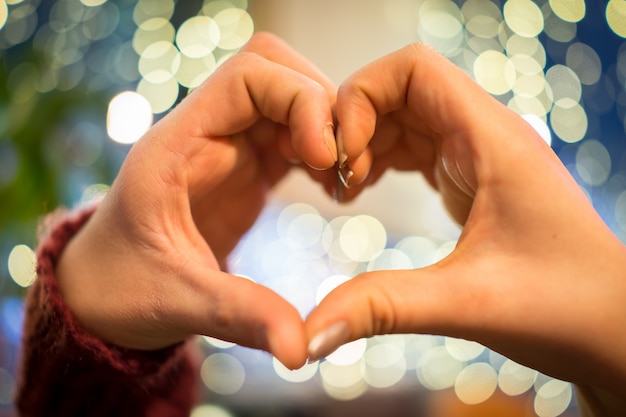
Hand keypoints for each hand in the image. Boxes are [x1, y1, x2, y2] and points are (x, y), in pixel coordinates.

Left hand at [56, 33, 336, 368]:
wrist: (103, 293)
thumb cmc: (122, 289)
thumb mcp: (177, 302)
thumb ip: (239, 316)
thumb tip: (300, 350)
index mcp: (178, 145)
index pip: (247, 76)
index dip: (298, 98)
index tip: (323, 153)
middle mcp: (206, 134)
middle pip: (278, 74)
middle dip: (322, 107)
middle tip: (344, 163)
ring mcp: (228, 148)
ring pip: (291, 100)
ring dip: (327, 128)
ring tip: (344, 179)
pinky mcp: (246, 168)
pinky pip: (294, 135)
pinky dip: (323, 150)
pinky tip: (336, 187)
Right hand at [305, 44, 625, 399]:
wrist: (610, 328)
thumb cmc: (566, 307)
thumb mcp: (469, 304)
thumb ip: (383, 308)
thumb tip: (308, 337)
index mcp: (491, 139)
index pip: (413, 69)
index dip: (362, 96)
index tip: (341, 156)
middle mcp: (484, 135)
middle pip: (400, 90)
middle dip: (354, 124)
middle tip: (332, 179)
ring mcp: (478, 156)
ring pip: (404, 118)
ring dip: (365, 143)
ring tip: (343, 189)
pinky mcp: (471, 180)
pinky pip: (415, 147)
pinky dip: (381, 160)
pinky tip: (363, 191)